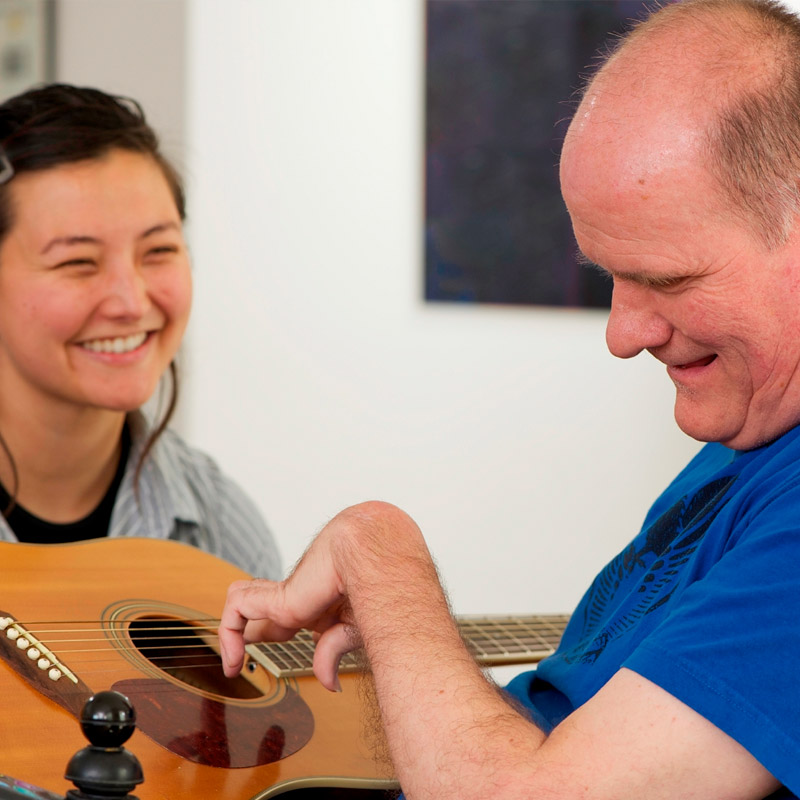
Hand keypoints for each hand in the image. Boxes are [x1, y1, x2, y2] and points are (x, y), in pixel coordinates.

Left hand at [218, 501, 422, 689]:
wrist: (377, 556)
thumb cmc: (380, 585)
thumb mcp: (355, 629)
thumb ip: (333, 651)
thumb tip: (329, 684)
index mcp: (323, 603)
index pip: (289, 616)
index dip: (273, 634)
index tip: (275, 655)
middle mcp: (304, 595)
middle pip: (263, 609)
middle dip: (249, 631)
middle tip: (234, 660)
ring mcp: (290, 593)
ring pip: (245, 600)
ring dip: (232, 630)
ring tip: (232, 662)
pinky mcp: (279, 597)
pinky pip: (238, 609)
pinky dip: (230, 634)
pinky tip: (237, 661)